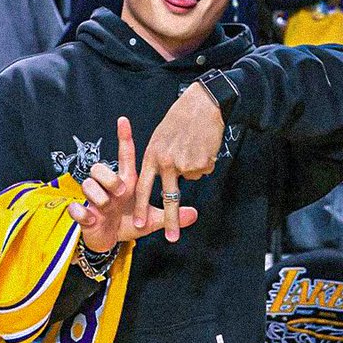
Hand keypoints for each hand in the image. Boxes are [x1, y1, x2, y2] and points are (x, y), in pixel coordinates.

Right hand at [67, 116, 196, 250]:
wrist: (110, 242)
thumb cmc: (130, 223)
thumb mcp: (152, 220)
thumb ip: (171, 214)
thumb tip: (194, 213)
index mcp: (126, 183)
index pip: (125, 156)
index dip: (124, 138)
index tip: (124, 120)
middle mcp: (107, 187)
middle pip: (100, 167)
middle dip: (109, 179)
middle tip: (120, 193)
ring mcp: (93, 200)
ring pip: (87, 183)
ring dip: (99, 197)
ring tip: (107, 209)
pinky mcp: (83, 215)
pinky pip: (76, 208)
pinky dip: (82, 213)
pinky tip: (91, 218)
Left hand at [134, 83, 223, 240]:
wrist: (202, 104)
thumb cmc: (182, 117)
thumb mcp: (162, 136)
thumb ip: (161, 157)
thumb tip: (171, 176)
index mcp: (152, 155)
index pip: (143, 187)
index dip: (141, 207)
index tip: (137, 225)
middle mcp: (165, 162)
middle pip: (168, 196)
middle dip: (170, 219)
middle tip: (172, 238)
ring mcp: (182, 163)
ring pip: (192, 176)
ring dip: (196, 165)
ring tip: (196, 145)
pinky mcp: (199, 162)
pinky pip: (204, 168)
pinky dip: (206, 159)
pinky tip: (204, 144)